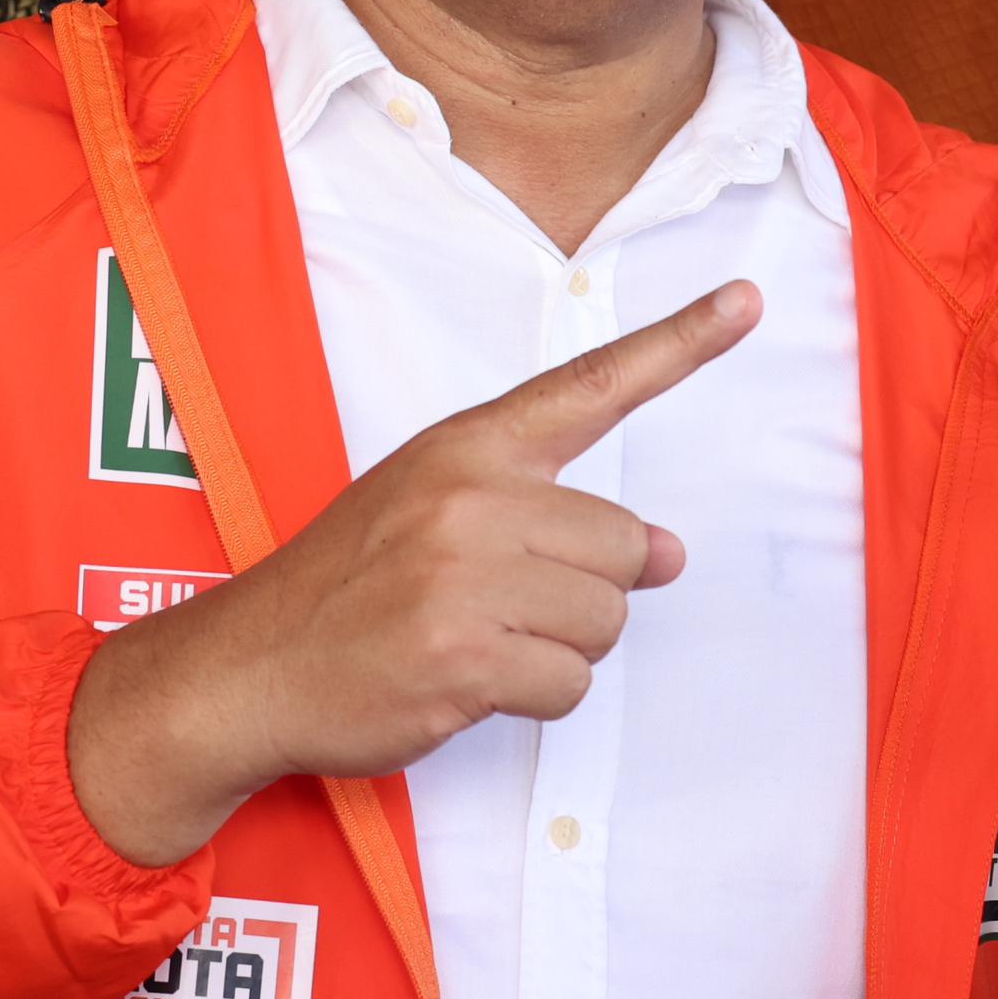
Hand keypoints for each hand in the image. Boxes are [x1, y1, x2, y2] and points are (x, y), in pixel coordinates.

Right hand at [67, 283, 760, 866]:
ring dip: (560, 650)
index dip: (680, 343)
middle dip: (583, 592)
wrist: (250, 665)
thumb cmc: (350, 586)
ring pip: (605, 621)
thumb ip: (549, 517)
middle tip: (500, 606)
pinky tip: (468, 683)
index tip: (748, 300)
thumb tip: (668, 553)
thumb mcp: (433, 510)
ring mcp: (465, 577)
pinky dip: (533, 698)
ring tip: (480, 642)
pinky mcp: (464, 656)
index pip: (590, 384)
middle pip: (622, 546)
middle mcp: (470, 498)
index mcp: (466, 446)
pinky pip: (568, 684)